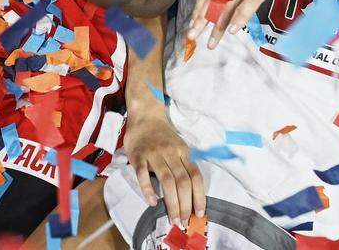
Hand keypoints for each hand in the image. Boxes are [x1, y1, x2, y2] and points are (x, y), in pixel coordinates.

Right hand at [123, 113, 204, 227]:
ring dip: (171, 202)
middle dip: (185, 205)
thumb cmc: (163, 136)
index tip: (200, 213)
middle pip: (182, 182)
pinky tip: (152, 203)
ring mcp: (154, 154)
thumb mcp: (179, 146)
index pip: (195, 177)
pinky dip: (148, 190)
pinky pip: (143, 175)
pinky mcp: (138, 157)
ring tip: (173, 218)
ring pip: (167, 181)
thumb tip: (191, 194)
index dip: (199, 196)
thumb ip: (184, 165)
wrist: (145, 117)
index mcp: (183, 152)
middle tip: (183, 221)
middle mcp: (171, 153)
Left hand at [189, 0, 323, 48]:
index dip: (198, 7)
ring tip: (213, 40)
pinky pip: (251, 1)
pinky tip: (233, 29)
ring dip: (219, 23)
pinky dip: (240, 17)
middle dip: (202, 18)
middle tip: (193, 35)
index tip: (192, 24)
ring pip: (230, 1)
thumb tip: (219, 5)